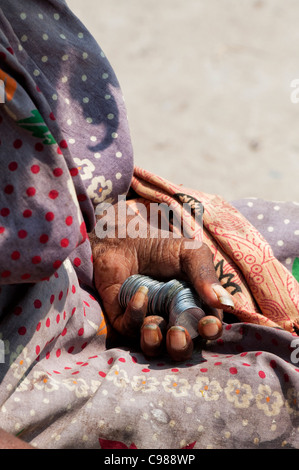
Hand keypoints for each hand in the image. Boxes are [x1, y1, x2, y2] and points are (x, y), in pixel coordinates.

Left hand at [91, 212, 233, 361]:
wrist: (122, 237)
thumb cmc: (159, 247)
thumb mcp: (190, 254)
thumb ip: (206, 276)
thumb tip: (225, 304)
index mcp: (194, 306)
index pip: (206, 329)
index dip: (209, 331)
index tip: (207, 325)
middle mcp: (172, 320)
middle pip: (182, 348)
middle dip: (181, 346)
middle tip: (178, 333)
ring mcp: (147, 322)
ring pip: (154, 347)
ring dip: (155, 341)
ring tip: (153, 324)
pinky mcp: (123, 320)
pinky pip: (130, 328)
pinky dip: (136, 312)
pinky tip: (140, 292)